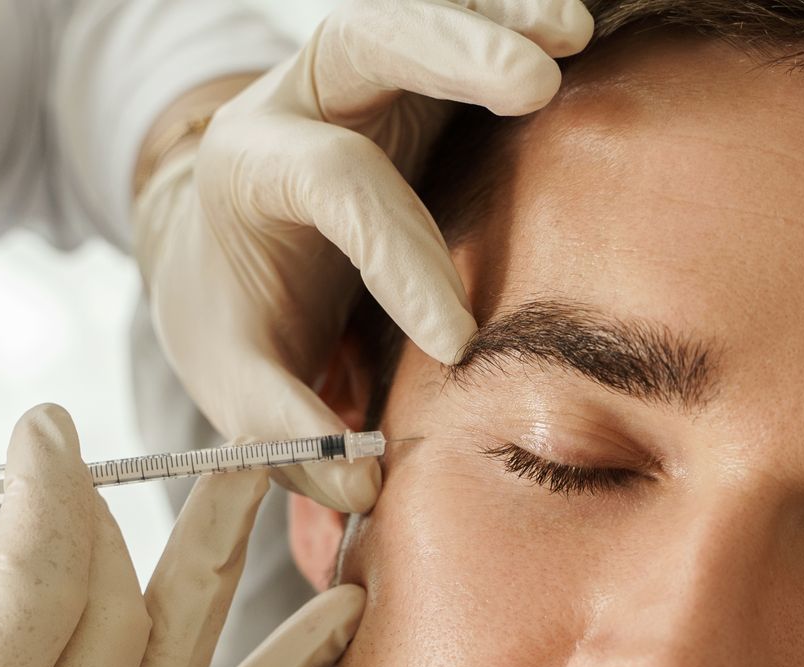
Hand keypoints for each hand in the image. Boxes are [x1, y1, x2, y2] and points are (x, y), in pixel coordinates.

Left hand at [132, 0, 592, 512]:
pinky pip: (465, 26)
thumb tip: (357, 483)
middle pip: (365, 39)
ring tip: (572, 33)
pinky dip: (518, 20)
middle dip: (451, 52)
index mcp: (251, 168)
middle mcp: (302, 96)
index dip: (400, 255)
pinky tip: (581, 30)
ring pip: (417, 13)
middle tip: (538, 84)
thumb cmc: (240, 313)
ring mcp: (362, 71)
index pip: (331, 184)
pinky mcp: (416, 71)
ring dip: (497, 17)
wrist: (222, 242)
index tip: (460, 340)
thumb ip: (281, 430)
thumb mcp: (236, 380)